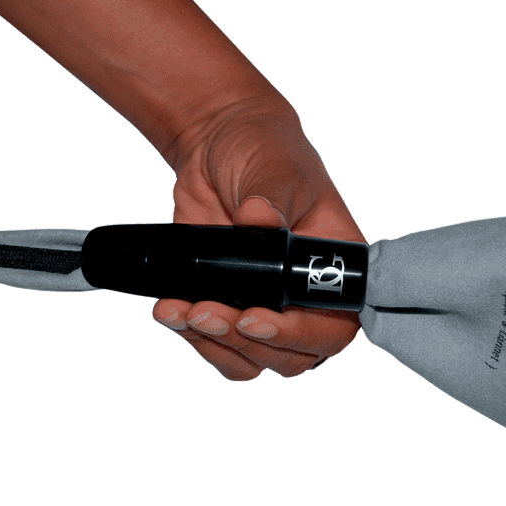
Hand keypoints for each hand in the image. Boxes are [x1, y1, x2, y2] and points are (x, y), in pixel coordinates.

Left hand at [152, 98, 365, 379]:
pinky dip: (194, 339)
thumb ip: (269, 197)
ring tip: (182, 310)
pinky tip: (172, 310)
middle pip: (291, 355)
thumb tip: (257, 219)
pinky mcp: (229, 307)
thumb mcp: (274, 168)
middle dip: (243, 340)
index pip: (334, 323)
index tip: (253, 316)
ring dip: (214, 345)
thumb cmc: (264, 150)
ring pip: (253, 359)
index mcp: (333, 265)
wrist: (216, 145)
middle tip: (205, 311)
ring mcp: (268, 306)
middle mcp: (305, 296)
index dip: (297, 333)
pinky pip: (220, 349)